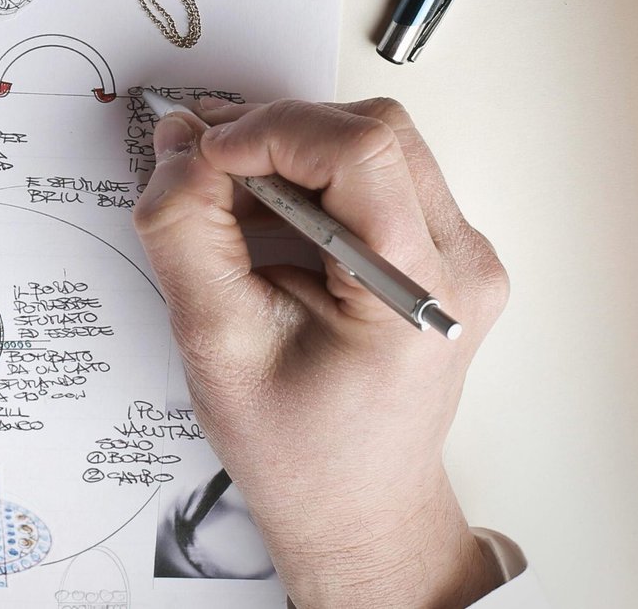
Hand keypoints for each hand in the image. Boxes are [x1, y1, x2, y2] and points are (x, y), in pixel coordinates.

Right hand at [133, 99, 510, 608]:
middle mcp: (459, 265)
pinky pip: (373, 174)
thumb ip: (187, 235)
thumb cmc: (301, 450)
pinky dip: (306, 175)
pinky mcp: (437, 250)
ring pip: (371, 142)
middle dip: (274, 132)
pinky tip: (262, 216)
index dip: (271, 131)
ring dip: (288, 150)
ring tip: (228, 198)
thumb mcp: (217, 342)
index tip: (205, 153)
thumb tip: (177, 150)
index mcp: (418, 296)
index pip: (360, 152)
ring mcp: (458, 255)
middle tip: (204, 164)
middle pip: (371, 131)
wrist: (357, 507)